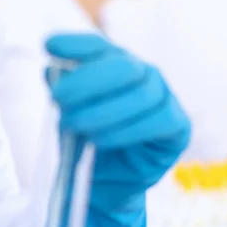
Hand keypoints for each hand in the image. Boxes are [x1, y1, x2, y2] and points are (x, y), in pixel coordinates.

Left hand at [45, 33, 190, 226]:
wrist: (104, 183)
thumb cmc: (85, 139)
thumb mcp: (67, 110)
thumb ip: (62, 87)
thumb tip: (51, 67)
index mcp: (115, 63)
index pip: (99, 46)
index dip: (76, 43)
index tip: (48, 45)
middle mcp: (143, 73)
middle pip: (123, 65)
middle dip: (88, 80)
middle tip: (57, 98)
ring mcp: (164, 97)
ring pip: (142, 93)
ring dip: (103, 110)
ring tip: (73, 126)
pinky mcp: (178, 125)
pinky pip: (158, 121)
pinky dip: (125, 130)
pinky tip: (99, 140)